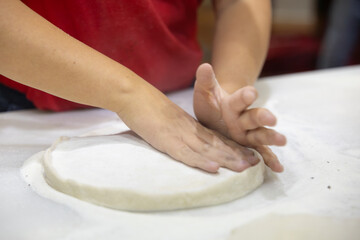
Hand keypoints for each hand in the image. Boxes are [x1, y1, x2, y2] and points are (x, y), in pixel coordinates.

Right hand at [117, 80, 259, 172]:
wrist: (133, 95)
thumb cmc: (148, 106)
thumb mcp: (169, 118)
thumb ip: (179, 128)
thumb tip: (184, 138)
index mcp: (189, 125)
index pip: (214, 137)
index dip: (231, 147)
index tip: (247, 154)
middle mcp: (189, 129)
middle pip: (216, 143)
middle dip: (236, 154)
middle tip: (255, 163)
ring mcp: (178, 134)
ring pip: (206, 149)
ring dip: (226, 159)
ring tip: (244, 167)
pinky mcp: (166, 140)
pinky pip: (186, 153)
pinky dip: (200, 161)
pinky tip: (214, 167)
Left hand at [193, 63, 285, 171]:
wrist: (216, 116)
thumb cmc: (211, 103)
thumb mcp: (205, 93)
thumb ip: (205, 81)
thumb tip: (204, 65)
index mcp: (233, 104)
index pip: (240, 99)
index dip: (245, 96)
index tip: (250, 93)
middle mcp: (243, 118)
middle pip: (254, 117)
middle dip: (262, 117)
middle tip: (271, 118)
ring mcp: (247, 133)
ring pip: (260, 135)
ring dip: (270, 137)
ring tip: (282, 140)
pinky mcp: (248, 146)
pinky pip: (260, 153)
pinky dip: (269, 159)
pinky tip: (278, 168)